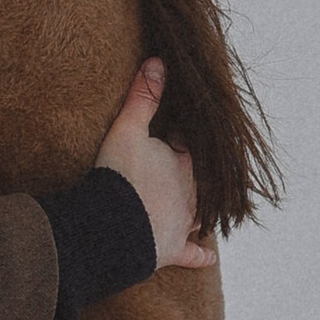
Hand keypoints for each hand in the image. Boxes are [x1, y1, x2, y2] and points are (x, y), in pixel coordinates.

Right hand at [93, 60, 215, 272]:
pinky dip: (199, 255)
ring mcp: (182, 225)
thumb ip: (143, 97)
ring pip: (200, 215)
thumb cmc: (120, 177)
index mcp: (184, 166)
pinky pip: (190, 254)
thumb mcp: (127, 129)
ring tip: (205, 206)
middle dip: (198, 176)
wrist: (109, 226)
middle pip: (201, 182)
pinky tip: (209, 257)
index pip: (193, 148)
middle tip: (194, 169)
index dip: (188, 141)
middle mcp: (191, 196)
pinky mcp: (170, 250)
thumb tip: (159, 62)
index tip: (184, 135)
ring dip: (203, 211)